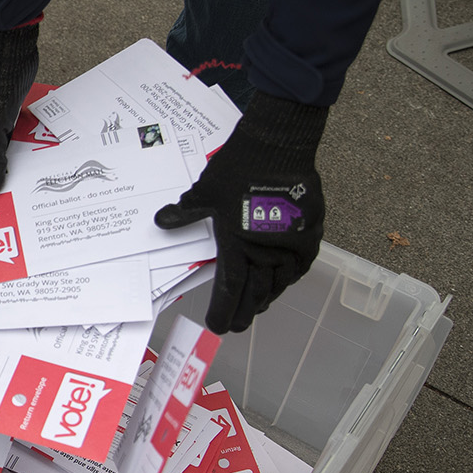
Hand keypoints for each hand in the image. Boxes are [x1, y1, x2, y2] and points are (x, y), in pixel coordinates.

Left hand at [154, 91, 329, 333]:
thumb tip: (161, 222)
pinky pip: (301, 265)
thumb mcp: (203, 192)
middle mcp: (266, 251)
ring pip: (280, 283)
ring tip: (257, 307)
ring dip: (267, 297)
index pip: (230, 290)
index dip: (224, 310)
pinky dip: (290, 277)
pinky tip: (284, 281)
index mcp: (236, 245)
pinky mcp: (310, 233)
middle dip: (245, 311)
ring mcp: (291, 244)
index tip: (218, 325)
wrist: (278, 146)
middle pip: (256, 294)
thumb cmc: (238, 168)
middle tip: (237, 324)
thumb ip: (185, 213)